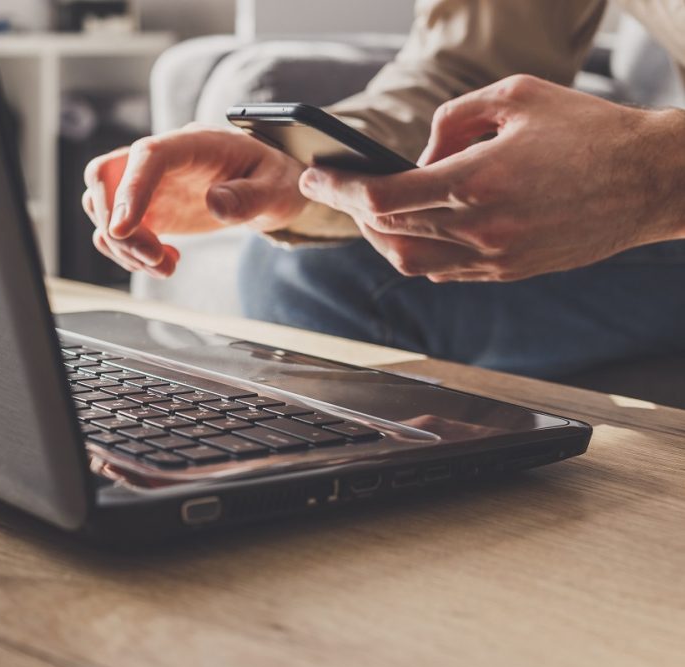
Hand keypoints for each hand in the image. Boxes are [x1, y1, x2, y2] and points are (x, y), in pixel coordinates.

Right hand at [83, 124, 309, 277]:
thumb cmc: (275, 179)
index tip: (122, 229)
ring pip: (102, 206)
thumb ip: (250, 196)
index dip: (129, 189)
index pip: (147, 155)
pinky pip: (116, 229)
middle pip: (106, 176)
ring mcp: (150, 184)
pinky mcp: (148, 208)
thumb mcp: (278, 188)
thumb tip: (216, 203)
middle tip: (155, 258)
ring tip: (165, 266)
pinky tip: (166, 262)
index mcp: (194, 143)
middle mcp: (162, 159)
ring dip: (123, 245)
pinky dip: (129, 253)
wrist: (271, 186)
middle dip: (117, 225)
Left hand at [299, 75, 684, 281]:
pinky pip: (441, 271)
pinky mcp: (507, 272)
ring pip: (408, 260)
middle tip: (332, 188)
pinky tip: (412, 227)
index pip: (384, 194)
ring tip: (369, 208)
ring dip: (378, 236)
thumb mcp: (515, 96)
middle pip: (386, 229)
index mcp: (477, 181)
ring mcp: (493, 257)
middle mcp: (480, 227)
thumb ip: (451, 120)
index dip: (339, 188)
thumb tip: (416, 156)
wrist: (650, 181)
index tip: (313, 176)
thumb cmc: (587, 129)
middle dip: (349, 208)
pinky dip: (414, 250)